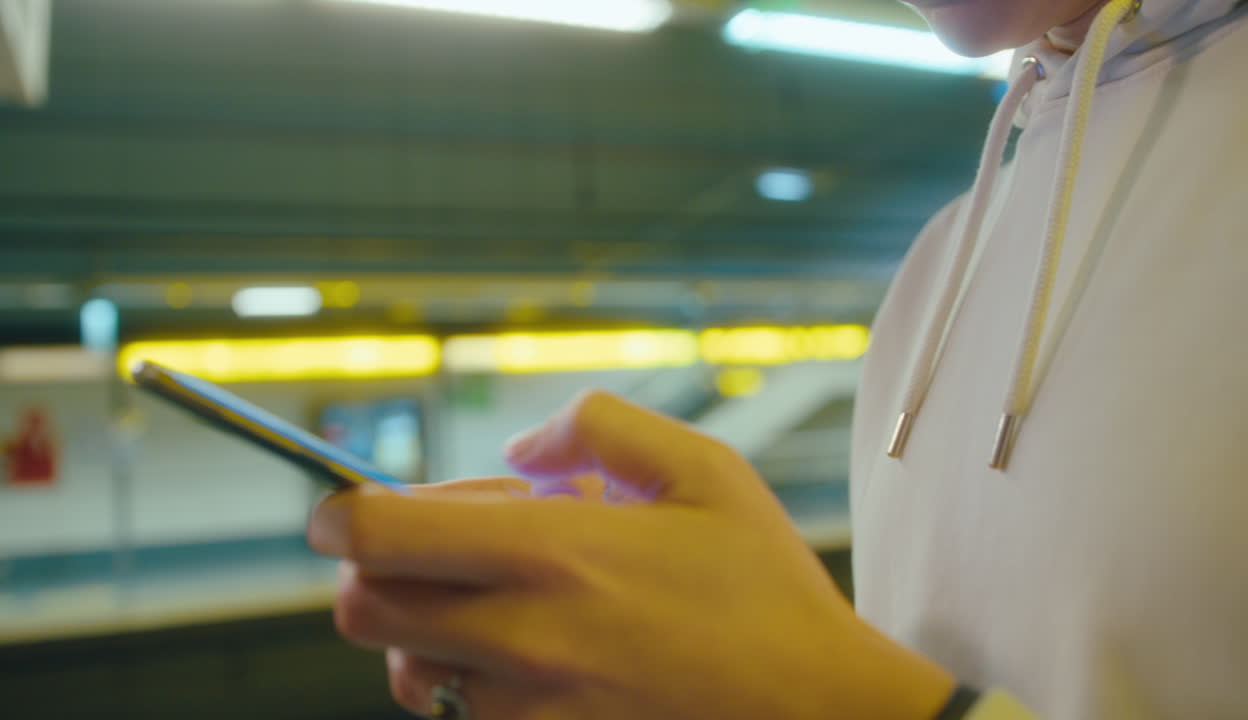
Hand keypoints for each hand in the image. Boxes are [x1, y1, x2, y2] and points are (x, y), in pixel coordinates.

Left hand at [309, 390, 953, 719]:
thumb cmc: (764, 587)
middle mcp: (524, 636)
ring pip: (405, 669)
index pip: (380, 535)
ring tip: (501, 599)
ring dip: (424, 625)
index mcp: (556, 551)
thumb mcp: (704, 469)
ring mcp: (528, 708)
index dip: (338, 512)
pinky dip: (470, 676)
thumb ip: (598, 427)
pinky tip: (538, 648)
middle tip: (441, 544)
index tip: (347, 504)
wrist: (817, 713)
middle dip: (375, 569)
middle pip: (365, 610)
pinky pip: (460, 714)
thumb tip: (520, 444)